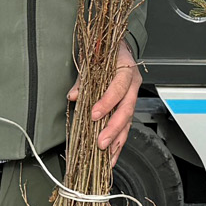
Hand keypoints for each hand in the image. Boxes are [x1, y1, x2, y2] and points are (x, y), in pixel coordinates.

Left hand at [74, 44, 141, 161]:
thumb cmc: (106, 53)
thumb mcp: (93, 60)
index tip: (94, 114)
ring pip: (128, 122)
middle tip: (101, 143)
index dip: (107, 102)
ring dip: (118, 140)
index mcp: (126, 70)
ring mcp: (132, 97)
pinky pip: (126, 126)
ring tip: (108, 157)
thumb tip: (73, 96)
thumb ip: (83, 80)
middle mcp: (133, 85)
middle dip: (114, 128)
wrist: (119, 48)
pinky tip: (112, 155)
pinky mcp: (128, 108)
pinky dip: (118, 141)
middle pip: (127, 110)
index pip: (118, 88)